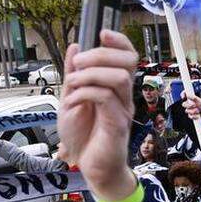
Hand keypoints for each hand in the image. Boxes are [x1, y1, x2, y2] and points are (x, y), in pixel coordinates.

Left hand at [58, 30, 137, 201]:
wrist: (89, 167)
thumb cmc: (84, 137)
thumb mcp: (71, 98)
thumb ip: (74, 74)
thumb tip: (75, 46)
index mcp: (115, 88)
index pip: (129, 56)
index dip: (119, 40)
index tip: (102, 33)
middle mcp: (124, 96)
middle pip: (128, 61)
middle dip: (99, 54)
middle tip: (77, 65)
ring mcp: (122, 109)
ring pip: (119, 77)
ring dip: (90, 74)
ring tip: (73, 84)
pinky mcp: (116, 123)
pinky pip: (106, 97)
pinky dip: (85, 93)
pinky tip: (73, 101)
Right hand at [183, 92, 200, 119]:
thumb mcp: (200, 101)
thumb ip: (194, 98)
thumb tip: (188, 95)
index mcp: (191, 99)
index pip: (185, 95)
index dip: (183, 94)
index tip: (183, 97)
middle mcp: (189, 104)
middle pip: (183, 104)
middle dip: (189, 105)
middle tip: (194, 105)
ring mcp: (189, 110)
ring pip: (187, 111)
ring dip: (193, 111)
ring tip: (198, 111)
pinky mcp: (191, 116)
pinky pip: (190, 116)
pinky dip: (194, 116)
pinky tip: (198, 115)